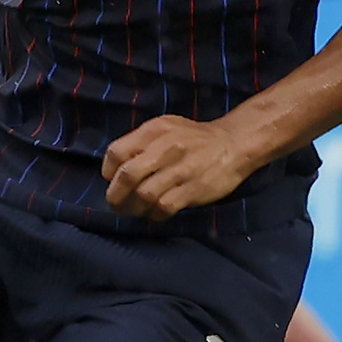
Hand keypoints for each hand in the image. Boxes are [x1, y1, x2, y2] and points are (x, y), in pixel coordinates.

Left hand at [103, 114, 261, 220]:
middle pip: (127, 176)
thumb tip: (116, 169)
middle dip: (115, 195)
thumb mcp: (166, 127)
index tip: (110, 180)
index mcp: (154, 131)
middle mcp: (165, 149)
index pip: (116, 152)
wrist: (234, 144)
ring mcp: (180, 170)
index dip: (107, 170)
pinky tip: (155, 213)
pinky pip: (164, 207)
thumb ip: (141, 143)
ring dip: (134, 208)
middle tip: (115, 204)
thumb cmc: (194, 138)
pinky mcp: (193, 189)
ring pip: (144, 195)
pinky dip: (154, 214)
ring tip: (134, 211)